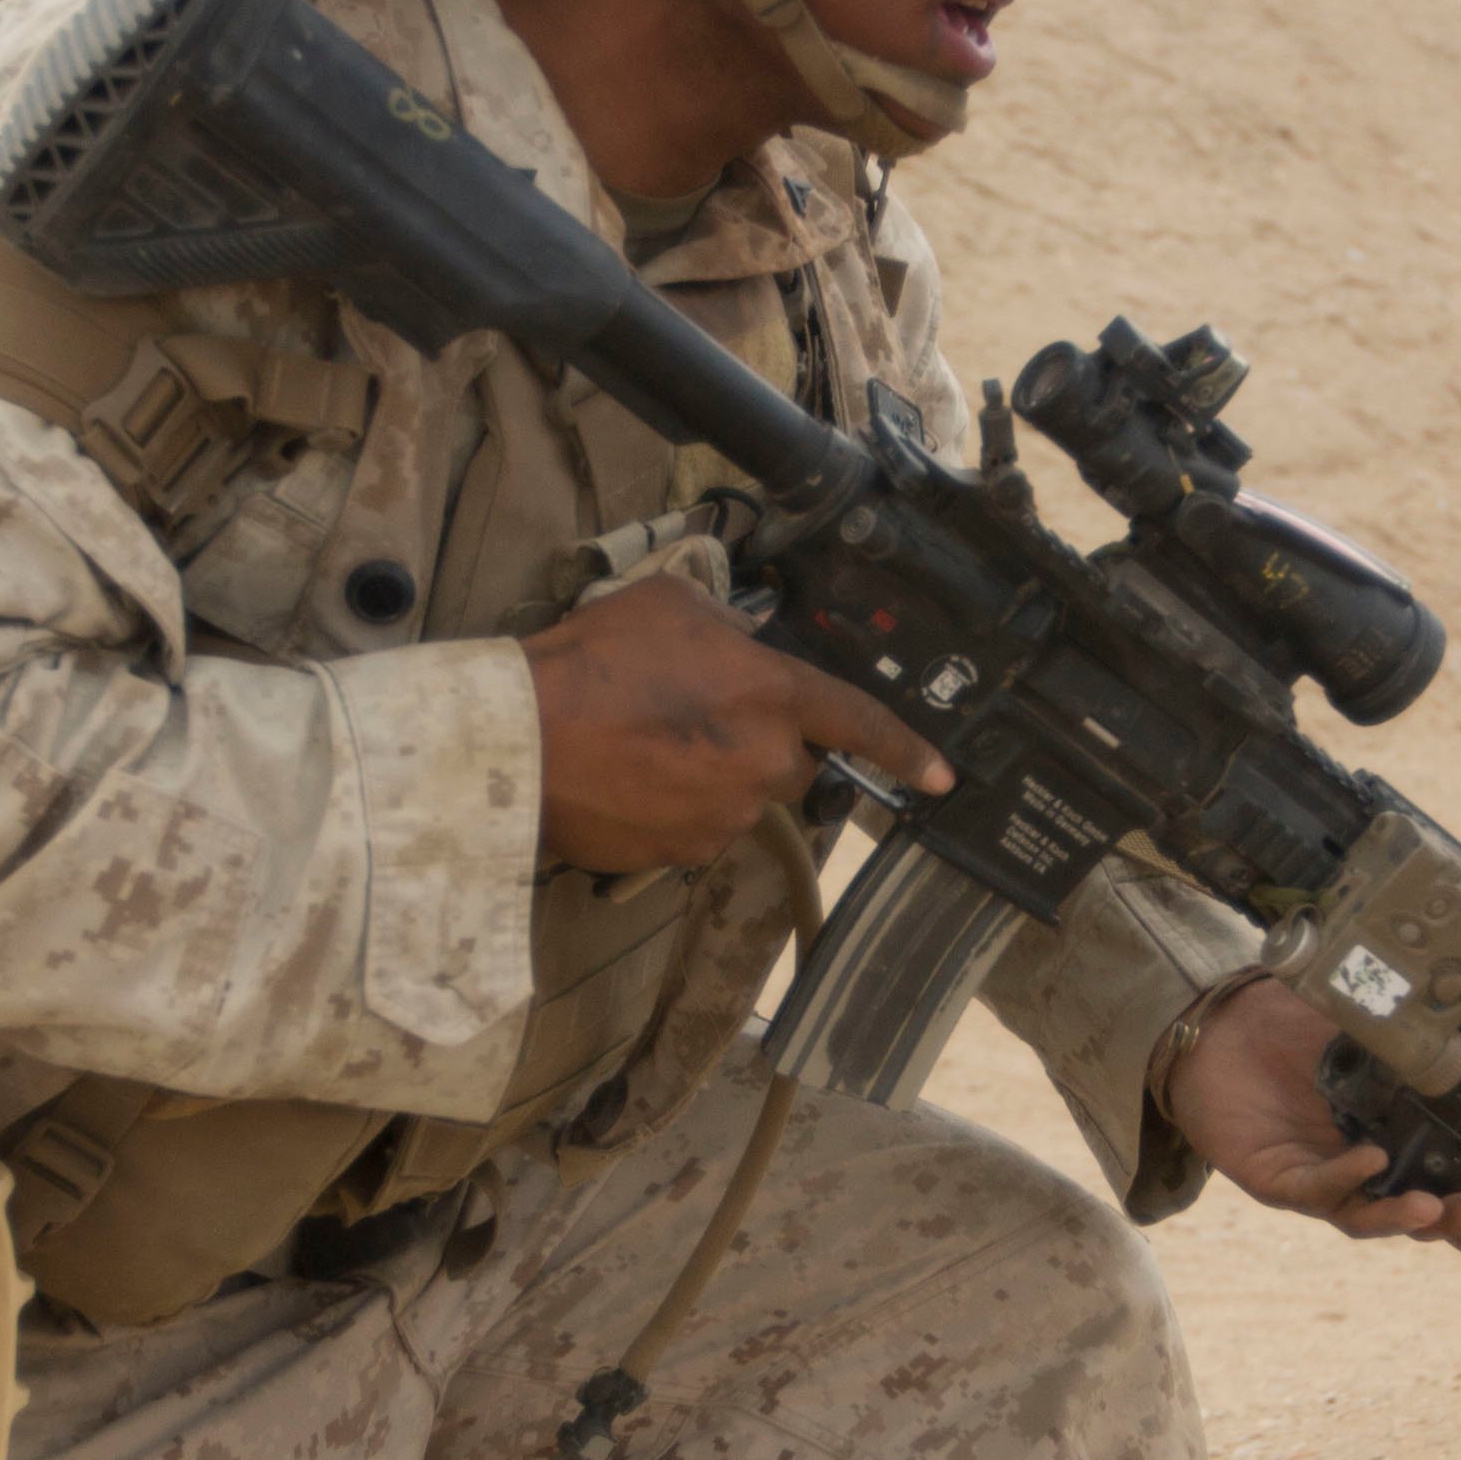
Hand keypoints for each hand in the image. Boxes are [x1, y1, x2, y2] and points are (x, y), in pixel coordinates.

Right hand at [521, 578, 945, 872]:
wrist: (519, 740)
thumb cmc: (590, 660)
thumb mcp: (670, 603)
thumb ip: (724, 627)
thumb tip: (736, 645)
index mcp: (772, 695)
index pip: (859, 722)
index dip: (905, 750)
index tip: (941, 777)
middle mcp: (763, 764)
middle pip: (790, 764)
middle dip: (755, 744)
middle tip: (693, 718)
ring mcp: (725, 817)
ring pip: (738, 798)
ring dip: (709, 777)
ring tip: (642, 745)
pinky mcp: (683, 855)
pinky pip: (695, 831)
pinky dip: (671, 810)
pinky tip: (627, 779)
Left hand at [1158, 981, 1460, 1264]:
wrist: (1219, 1025)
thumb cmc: (1290, 1026)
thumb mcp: (1364, 1026)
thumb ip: (1410, 1034)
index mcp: (1392, 1140)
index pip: (1442, 1187)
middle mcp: (1360, 1169)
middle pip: (1414, 1216)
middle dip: (1453, 1227)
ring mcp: (1318, 1179)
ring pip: (1365, 1215)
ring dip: (1401, 1218)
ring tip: (1431, 1210)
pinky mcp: (1276, 1178)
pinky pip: (1314, 1188)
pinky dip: (1343, 1178)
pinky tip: (1369, 1161)